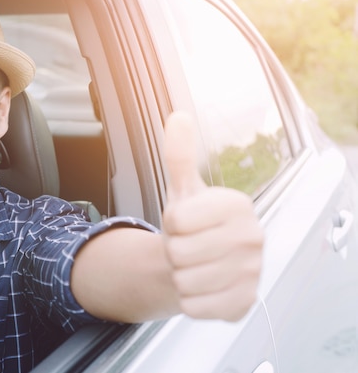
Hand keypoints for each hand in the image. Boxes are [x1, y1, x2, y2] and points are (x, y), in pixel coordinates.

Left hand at [162, 111, 263, 321]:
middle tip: (189, 246)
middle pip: (178, 252)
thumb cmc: (192, 224)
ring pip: (184, 281)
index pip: (175, 221)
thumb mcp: (183, 189)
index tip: (184, 222)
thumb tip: (178, 117)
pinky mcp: (243, 304)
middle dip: (174, 252)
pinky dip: (188, 300)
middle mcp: (253, 238)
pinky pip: (194, 307)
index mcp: (237, 205)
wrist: (201, 261)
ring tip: (194, 265)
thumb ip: (179, 155)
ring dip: (180, 276)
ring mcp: (252, 274)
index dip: (170, 223)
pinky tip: (201, 286)